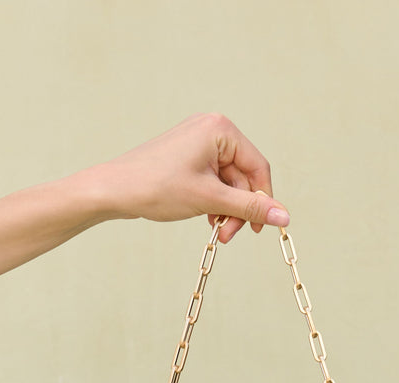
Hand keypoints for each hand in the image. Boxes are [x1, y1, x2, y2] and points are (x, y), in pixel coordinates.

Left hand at [80, 112, 289, 242]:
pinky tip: (206, 218)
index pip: (258, 167)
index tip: (259, 230)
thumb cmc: (156, 187)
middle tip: (226, 236)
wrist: (113, 190)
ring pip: (228, 183)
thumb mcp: (209, 199)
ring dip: (226, 210)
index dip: (262, 201)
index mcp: (221, 129)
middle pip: (243, 177)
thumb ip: (250, 207)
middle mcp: (212, 129)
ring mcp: (199, 142)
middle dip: (237, 209)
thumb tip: (285, 217)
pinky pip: (213, 182)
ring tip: (214, 231)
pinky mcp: (188, 157)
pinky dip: (214, 202)